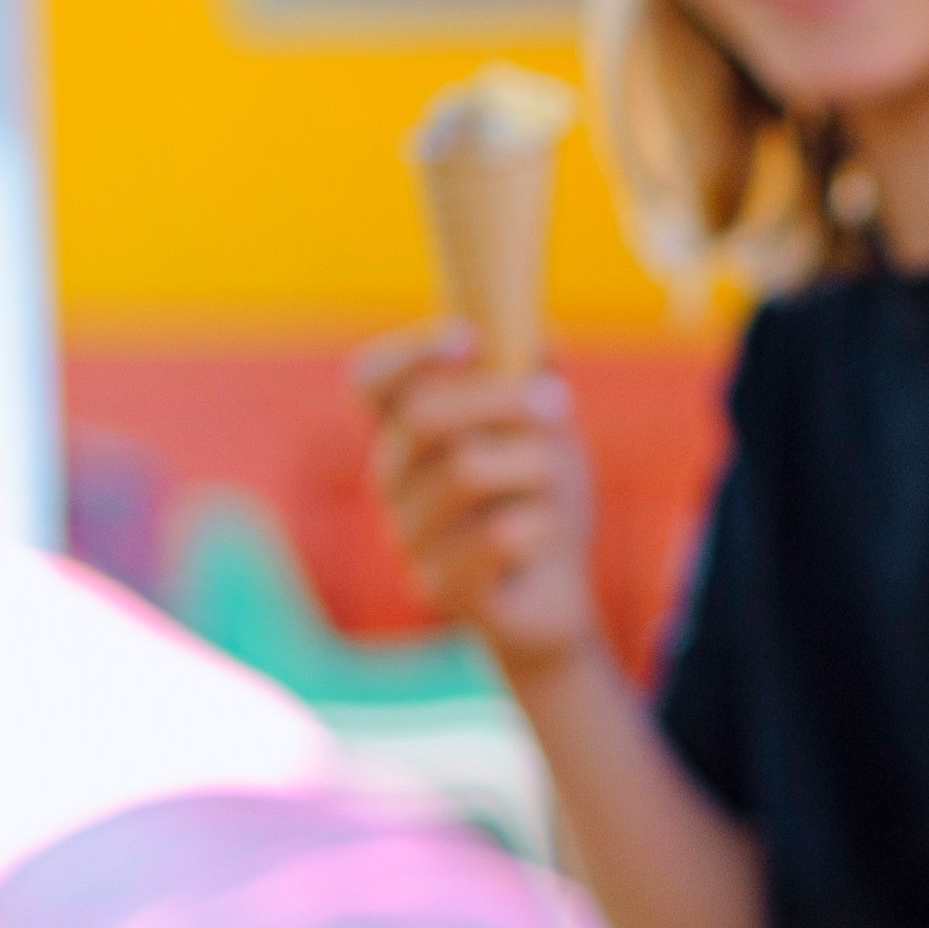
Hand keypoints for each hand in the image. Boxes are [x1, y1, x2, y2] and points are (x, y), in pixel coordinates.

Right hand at [352, 321, 602, 672]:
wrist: (556, 596)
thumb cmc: (540, 503)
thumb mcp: (546, 433)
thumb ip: (535, 379)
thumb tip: (538, 331)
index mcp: (407, 435)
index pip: (370, 381)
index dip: (410, 352)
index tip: (469, 336)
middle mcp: (392, 481)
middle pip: (426, 416)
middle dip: (503, 399)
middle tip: (558, 402)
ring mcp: (408, 537)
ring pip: (468, 472)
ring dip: (533, 467)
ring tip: (553, 487)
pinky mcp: (440, 587)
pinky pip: (497, 535)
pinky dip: (539, 524)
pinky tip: (541, 536)